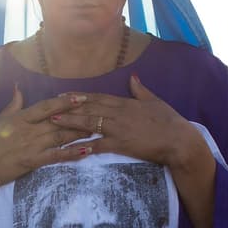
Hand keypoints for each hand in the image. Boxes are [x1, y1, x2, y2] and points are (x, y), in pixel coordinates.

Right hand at [0, 88, 92, 197]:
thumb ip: (13, 104)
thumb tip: (18, 87)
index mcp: (20, 117)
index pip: (47, 106)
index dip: (65, 101)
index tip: (81, 96)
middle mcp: (28, 129)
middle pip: (59, 120)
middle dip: (80, 116)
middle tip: (98, 111)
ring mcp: (31, 146)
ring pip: (61, 136)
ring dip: (80, 132)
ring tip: (98, 129)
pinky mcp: (32, 161)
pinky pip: (57, 156)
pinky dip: (72, 153)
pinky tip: (87, 151)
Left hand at [52, 75, 204, 170]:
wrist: (179, 140)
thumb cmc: (169, 121)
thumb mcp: (155, 101)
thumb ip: (140, 90)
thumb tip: (132, 78)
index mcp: (125, 103)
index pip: (98, 97)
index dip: (79, 96)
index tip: (64, 95)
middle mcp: (118, 113)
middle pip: (89, 108)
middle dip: (68, 107)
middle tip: (49, 106)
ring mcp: (118, 128)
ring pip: (89, 123)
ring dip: (70, 122)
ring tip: (53, 121)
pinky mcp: (121, 144)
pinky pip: (98, 145)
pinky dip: (84, 146)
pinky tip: (70, 149)